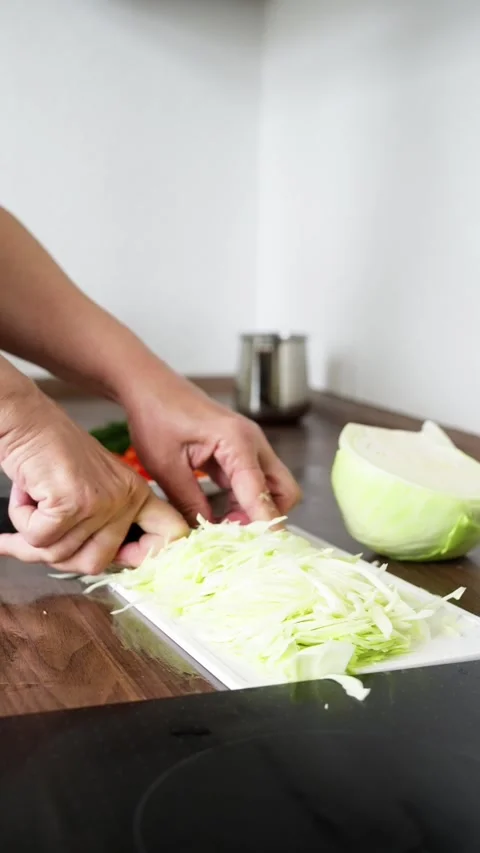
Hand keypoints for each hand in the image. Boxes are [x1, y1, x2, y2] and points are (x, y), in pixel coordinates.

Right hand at [0, 389, 187, 572]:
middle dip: (60, 553)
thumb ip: (104, 523)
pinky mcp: (71, 504)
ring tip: (33, 500)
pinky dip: (22, 523)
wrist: (26, 419)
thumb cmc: (51, 451)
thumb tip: (104, 564)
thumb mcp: (93, 485)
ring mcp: (101, 502)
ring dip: (34, 534)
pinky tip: (26, 494)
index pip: (171, 535)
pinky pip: (39, 540)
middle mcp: (126, 499)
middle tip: (42, 530)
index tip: (122, 558)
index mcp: (137, 494)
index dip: (150, 556)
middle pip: (95, 563)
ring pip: (60, 554)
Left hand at [122, 369, 300, 526]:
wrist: (150, 387)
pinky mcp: (240, 451)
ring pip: (273, 488)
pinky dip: (244, 502)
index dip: (264, 524)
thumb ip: (189, 502)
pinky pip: (255, 483)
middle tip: (234, 535)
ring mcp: (250, 447)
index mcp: (237, 442)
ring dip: (255, 511)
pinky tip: (219, 514)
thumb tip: (204, 536)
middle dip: (268, 517)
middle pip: (285, 491)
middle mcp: (253, 443)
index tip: (264, 549)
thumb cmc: (156, 417)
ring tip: (222, 528)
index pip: (262, 492)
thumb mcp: (166, 466)